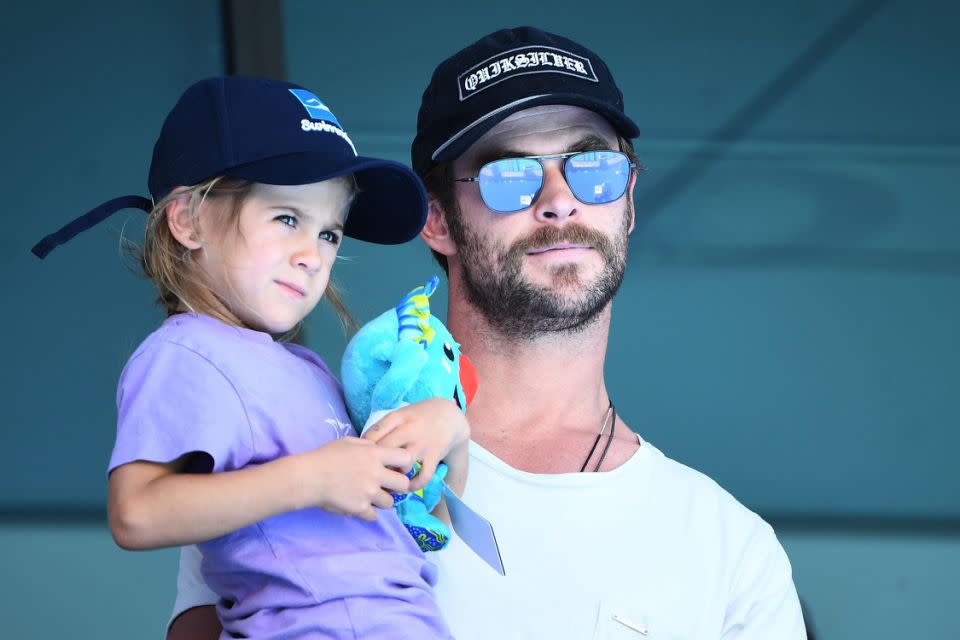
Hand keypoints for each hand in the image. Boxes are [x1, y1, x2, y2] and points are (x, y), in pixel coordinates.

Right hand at [295, 437, 412, 520]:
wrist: (309, 476)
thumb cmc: (325, 456)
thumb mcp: (349, 442)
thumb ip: (368, 445)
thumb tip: (379, 450)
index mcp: (375, 454)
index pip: (406, 458)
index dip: (404, 464)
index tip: (396, 468)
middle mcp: (376, 473)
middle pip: (403, 484)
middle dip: (397, 486)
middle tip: (386, 486)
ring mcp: (369, 492)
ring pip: (390, 503)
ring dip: (381, 501)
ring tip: (369, 496)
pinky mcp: (360, 508)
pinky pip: (373, 516)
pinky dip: (367, 512)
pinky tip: (358, 505)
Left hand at [362, 398, 469, 491]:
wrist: (449, 415)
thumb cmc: (418, 416)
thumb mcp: (400, 414)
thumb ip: (383, 428)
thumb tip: (361, 446)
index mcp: (396, 418)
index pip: (372, 435)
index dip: (363, 451)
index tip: (362, 460)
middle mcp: (409, 430)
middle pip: (385, 451)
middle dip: (376, 466)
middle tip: (371, 476)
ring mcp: (422, 443)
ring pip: (403, 464)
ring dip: (394, 477)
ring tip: (388, 483)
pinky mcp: (434, 455)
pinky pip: (423, 476)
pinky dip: (414, 485)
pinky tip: (408, 487)